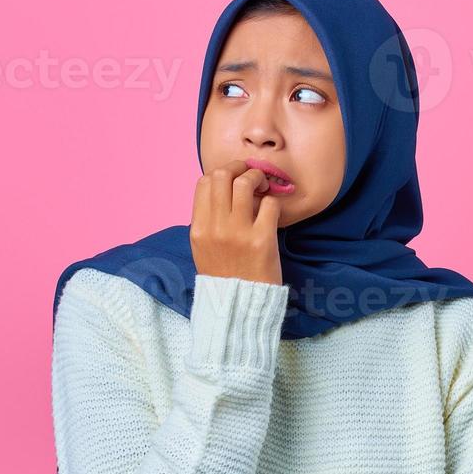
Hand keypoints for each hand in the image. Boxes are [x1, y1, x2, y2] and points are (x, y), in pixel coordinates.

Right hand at [190, 159, 282, 285]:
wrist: (239, 306)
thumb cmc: (224, 276)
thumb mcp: (202, 248)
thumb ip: (208, 220)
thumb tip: (223, 190)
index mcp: (198, 228)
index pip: (203, 182)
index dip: (221, 172)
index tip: (233, 176)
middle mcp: (215, 228)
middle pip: (222, 176)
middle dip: (240, 167)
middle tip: (251, 174)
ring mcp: (238, 233)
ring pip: (245, 183)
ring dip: (258, 178)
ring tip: (264, 187)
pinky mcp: (261, 240)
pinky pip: (269, 204)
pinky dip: (273, 202)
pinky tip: (272, 212)